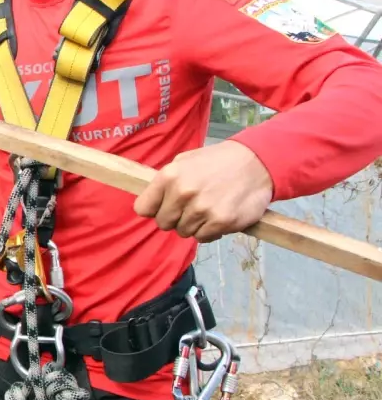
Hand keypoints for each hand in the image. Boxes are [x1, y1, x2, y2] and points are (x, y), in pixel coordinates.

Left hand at [133, 140, 274, 241]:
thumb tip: (149, 203)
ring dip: (194, 225)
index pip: (143, 208)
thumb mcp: (183, 161)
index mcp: (169, 176)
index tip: (163, 207)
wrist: (256, 162)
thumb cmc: (217, 162)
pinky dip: (209, 231)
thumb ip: (165, 182)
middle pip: (163, 224)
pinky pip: (203, 238)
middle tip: (190, 207)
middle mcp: (183, 192)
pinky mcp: (220, 222)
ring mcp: (202, 209)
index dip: (153, 209)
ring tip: (208, 208)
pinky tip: (218, 215)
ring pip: (183, 232)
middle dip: (174, 218)